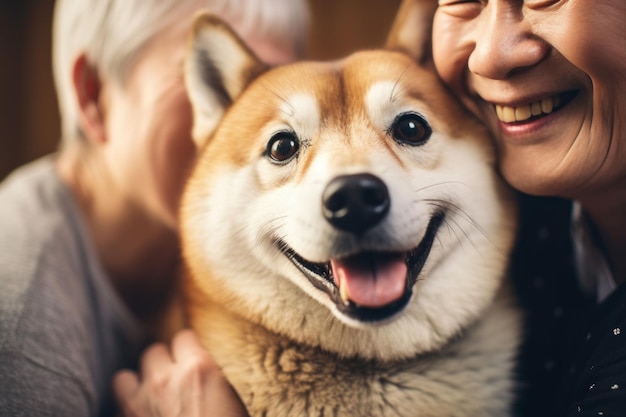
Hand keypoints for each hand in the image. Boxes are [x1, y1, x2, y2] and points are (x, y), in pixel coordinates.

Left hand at [113, 329, 247, 416]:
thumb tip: (203, 379)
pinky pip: (117, 408)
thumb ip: (211, 384)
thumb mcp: (231, 404)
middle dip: (162, 364)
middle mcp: (165, 380)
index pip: (184, 338)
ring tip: (148, 399)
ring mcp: (139, 404)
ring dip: (135, 385)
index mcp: (198, 370)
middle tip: (174, 380)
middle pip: (153, 352)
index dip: (188, 348)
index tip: (193, 358)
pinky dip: (126, 412)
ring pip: (124, 377)